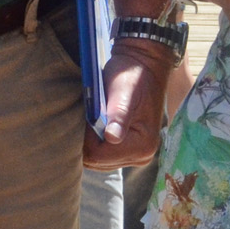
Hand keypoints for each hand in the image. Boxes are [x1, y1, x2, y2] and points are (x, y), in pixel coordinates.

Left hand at [87, 37, 171, 166]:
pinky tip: (98, 125)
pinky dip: (95, 142)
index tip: (87, 116)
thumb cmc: (131, 76)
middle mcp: (142, 156)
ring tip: (95, 118)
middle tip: (89, 116)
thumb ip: (118, 115)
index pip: (98, 156)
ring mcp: (137, 155)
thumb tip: (113, 137)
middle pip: (97, 162)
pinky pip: (103, 155)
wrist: (144, 66)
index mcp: (142, 145)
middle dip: (87, 141)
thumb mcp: (123, 92)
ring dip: (90, 141)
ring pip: (97, 160)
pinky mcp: (130, 150)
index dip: (85, 138)